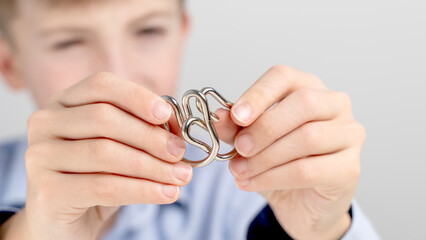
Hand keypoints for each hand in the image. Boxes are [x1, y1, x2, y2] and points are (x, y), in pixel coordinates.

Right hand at [1, 72, 192, 239]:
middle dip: (150, 136)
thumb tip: (176, 129)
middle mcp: (46, 123)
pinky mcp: (45, 190)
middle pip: (104, 118)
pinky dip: (142, 190)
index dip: (137, 97)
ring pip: (105, 153)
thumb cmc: (96, 177)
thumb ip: (143, 132)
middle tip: (180, 153)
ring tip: (181, 177)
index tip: (166, 114)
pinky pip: (103, 186)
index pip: (101, 86)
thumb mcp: (121, 149)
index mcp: (65, 103)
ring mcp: (40, 156)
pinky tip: (167, 193)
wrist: (66, 221)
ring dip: (152, 166)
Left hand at [228, 65, 365, 238]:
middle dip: (264, 127)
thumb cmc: (279, 164)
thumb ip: (237, 128)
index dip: (258, 94)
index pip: (284, 77)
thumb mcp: (251, 143)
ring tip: (239, 171)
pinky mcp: (350, 168)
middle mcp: (335, 105)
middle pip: (303, 103)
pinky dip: (273, 177)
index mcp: (309, 88)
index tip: (236, 116)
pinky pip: (308, 169)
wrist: (300, 204)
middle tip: (240, 147)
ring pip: (307, 137)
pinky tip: (252, 183)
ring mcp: (349, 135)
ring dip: (265, 157)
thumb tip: (220, 116)